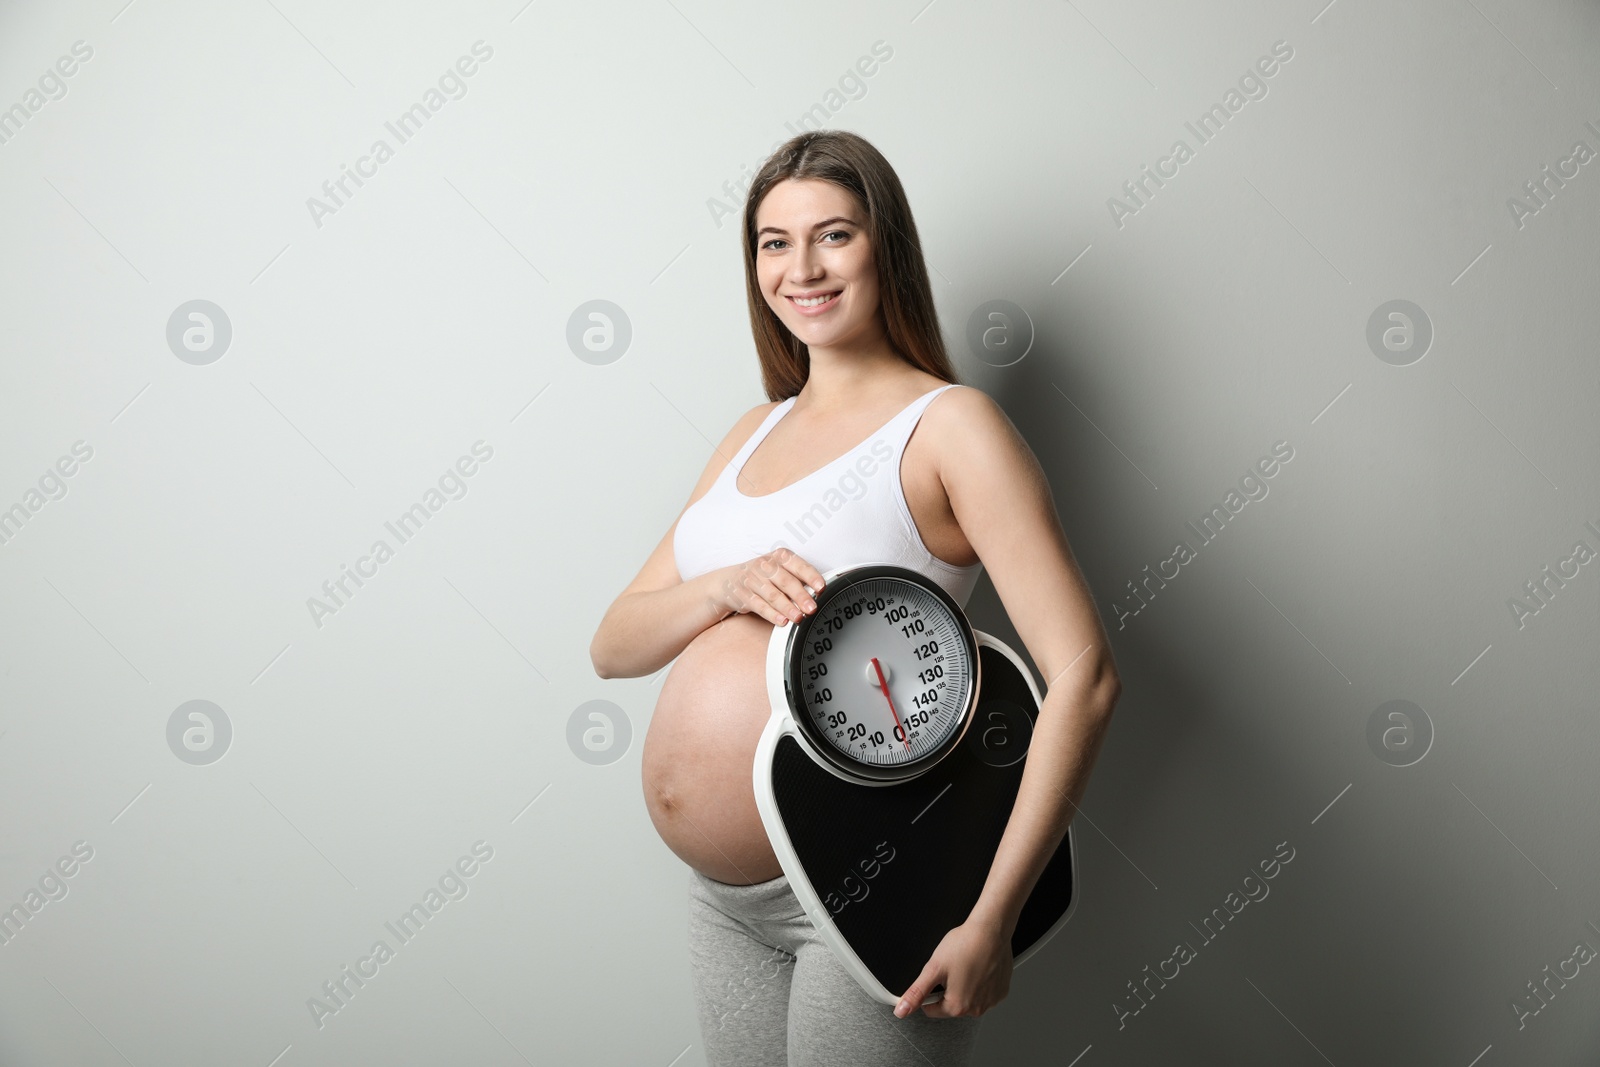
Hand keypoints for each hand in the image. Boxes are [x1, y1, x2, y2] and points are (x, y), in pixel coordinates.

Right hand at [714, 548, 825, 626]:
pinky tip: (782, 621)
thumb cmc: (761, 575)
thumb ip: (797, 578)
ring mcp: (753, 580)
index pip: (798, 565)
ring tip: (799, 617)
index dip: (811, 577)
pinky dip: (772, 614)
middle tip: (812, 608)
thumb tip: (817, 593)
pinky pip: (759, 605)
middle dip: (800, 596)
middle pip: (786, 581)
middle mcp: (766, 566)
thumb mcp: (779, 569)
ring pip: (773, 595)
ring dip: (787, 607)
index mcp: (779, 557)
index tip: (821, 588)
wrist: (729, 581)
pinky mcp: (744, 595)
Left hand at [894, 919, 1012, 1019]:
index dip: (928, 992)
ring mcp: (991, 1001)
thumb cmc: (966, 945)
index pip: (931, 1010)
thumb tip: (902, 1010)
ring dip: (964, 986)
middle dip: (947, 989)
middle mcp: (976, 1009)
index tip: (935, 976)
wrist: (991, 930)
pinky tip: (978, 967)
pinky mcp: (1001, 992)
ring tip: (966, 965)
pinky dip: (980, 982)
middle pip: (950, 1005)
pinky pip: (984, 992)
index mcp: (957, 1006)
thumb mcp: (933, 968)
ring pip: (968, 998)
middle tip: (951, 968)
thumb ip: (916, 992)